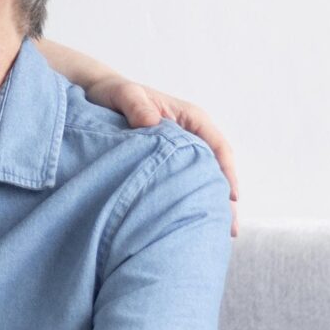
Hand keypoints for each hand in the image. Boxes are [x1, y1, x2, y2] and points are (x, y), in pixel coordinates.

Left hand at [84, 80, 240, 236]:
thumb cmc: (115, 93)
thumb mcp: (124, 95)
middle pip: (216, 169)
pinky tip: (190, 223)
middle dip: (224, 199)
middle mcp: (192, 135)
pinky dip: (191, 202)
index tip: (231, 198)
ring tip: (217, 237)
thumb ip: (137, 106)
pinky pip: (186, 183)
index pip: (217, 147)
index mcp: (190, 118)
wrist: (99, 95)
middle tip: (229, 230)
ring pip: (203, 180)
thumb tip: (152, 122)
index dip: (226, 173)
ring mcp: (182, 151)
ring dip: (210, 204)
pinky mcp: (169, 163)